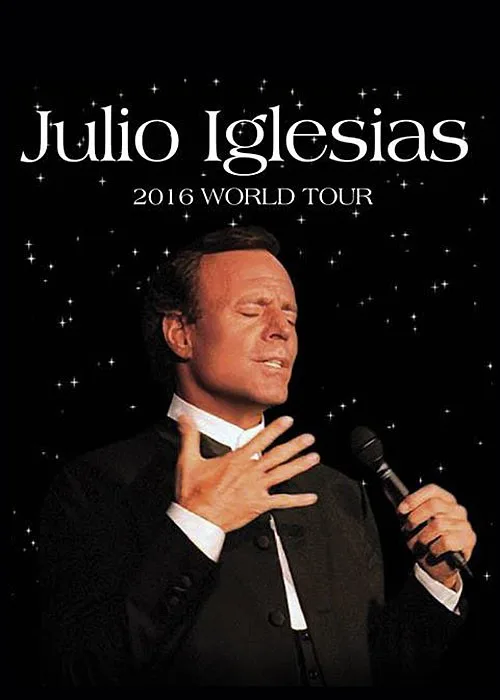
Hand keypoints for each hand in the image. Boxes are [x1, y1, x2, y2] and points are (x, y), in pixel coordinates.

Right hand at [174, 414, 319, 532]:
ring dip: (300, 465)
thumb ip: (190, 436)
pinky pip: (282, 502)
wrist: (197, 519)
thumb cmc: (194, 492)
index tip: (288, 420)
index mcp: (237, 460)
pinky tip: (311, 497)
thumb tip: (184, 418)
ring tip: (315, 458)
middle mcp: (251, 472)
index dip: (276, 428)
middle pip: (278, 455)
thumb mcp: (189, 460)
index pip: (260, 439)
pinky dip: (298, 500)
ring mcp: (257, 488)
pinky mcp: (259, 505)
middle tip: (309, 438)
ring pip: (284, 474)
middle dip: (295, 445)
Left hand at [397, 484, 476, 588]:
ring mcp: (465, 524)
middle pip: (434, 505)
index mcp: (445, 500)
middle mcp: (457, 509)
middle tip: (408, 528)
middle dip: (416, 518)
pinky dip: (435, 548)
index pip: (432, 490)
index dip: (415, 498)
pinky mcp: (469, 539)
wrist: (437, 566)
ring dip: (424, 537)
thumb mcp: (414, 525)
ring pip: (438, 525)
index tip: (401, 510)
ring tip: (422, 544)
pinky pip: (447, 541)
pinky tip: (433, 551)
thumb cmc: (425, 541)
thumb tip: (401, 508)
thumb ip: (410, 513)